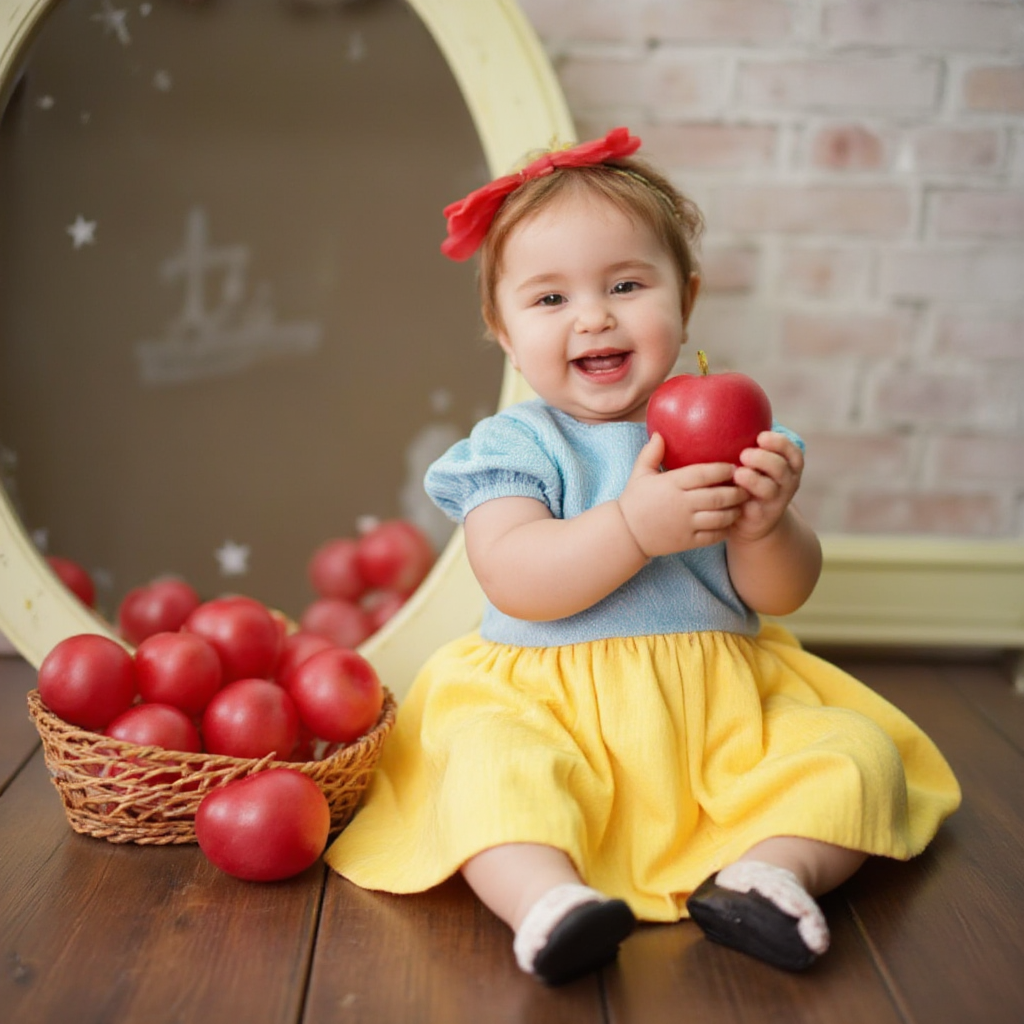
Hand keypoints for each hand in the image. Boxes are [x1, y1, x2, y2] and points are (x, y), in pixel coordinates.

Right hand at [617, 433, 748, 557]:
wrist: (626, 535)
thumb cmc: (635, 501)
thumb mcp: (639, 474)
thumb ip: (651, 453)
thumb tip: (660, 433)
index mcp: (671, 484)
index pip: (704, 473)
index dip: (723, 469)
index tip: (734, 467)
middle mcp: (681, 504)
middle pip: (718, 496)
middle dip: (736, 490)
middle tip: (745, 485)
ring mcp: (686, 524)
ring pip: (720, 517)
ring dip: (735, 510)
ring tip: (740, 504)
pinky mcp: (688, 541)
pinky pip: (714, 535)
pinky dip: (726, 529)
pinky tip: (730, 522)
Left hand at [730, 431, 804, 542]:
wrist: (749, 521)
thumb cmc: (746, 481)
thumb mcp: (752, 462)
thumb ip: (747, 442)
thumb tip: (719, 406)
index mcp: (788, 467)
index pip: (793, 453)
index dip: (780, 444)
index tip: (761, 436)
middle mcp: (786, 483)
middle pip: (783, 468)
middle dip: (765, 459)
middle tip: (745, 453)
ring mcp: (775, 502)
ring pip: (770, 488)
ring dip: (754, 478)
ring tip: (738, 473)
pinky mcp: (761, 517)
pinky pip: (754, 507)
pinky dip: (743, 497)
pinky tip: (729, 490)